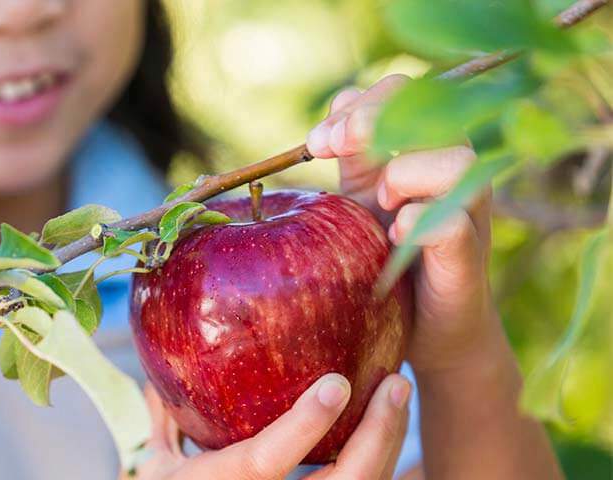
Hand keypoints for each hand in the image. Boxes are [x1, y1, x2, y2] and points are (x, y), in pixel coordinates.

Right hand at [127, 373, 411, 479]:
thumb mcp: (158, 471)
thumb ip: (164, 424)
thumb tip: (153, 373)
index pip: (264, 463)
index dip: (303, 426)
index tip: (337, 384)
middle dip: (376, 435)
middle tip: (394, 381)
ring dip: (387, 442)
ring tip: (397, 392)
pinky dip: (379, 458)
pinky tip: (386, 424)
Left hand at [307, 74, 501, 374]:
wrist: (424, 333)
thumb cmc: (385, 262)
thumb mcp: (359, 201)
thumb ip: (352, 159)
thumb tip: (328, 123)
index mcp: (424, 150)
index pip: (402, 93)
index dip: (358, 105)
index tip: (317, 144)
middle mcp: (455, 171)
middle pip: (431, 108)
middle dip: (370, 121)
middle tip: (329, 149)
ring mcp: (468, 212)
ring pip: (456, 160)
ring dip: (403, 174)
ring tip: (379, 206)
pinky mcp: (468, 256)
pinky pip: (453, 223)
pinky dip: (416, 222)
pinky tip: (392, 237)